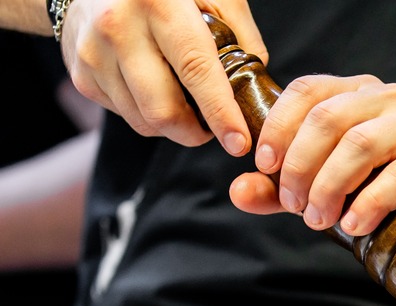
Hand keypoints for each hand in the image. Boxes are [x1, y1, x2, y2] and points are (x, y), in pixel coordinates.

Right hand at [59, 0, 266, 154]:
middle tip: (214, 129)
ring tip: (186, 104)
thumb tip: (254, 86)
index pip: (196, 70)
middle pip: (163, 110)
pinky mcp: (81, 74)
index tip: (239, 141)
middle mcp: (118, 27)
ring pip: (143, 120)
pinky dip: (147, 113)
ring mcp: (93, 53)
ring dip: (172, 125)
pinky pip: (124, 114)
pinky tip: (155, 89)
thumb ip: (240, 34)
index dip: (220, 113)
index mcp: (158, 3)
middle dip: (196, 132)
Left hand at [229, 74, 395, 235]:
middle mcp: (387, 97)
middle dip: (300, 166)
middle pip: (329, 119)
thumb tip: (240, 191)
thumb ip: (280, 189)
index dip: (278, 126)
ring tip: (320, 219)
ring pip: (361, 143)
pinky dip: (371, 200)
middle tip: (296, 206)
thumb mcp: (321, 188)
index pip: (307, 90)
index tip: (263, 165)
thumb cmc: (376, 192)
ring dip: (330, 186)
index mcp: (354, 93)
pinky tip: (355, 224)